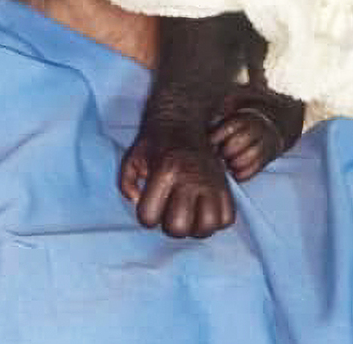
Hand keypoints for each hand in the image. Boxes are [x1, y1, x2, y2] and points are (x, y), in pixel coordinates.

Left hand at [118, 127, 234, 237]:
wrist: (183, 124)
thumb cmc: (155, 144)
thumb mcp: (132, 158)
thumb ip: (126, 183)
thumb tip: (137, 201)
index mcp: (165, 172)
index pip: (149, 217)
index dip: (146, 216)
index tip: (149, 204)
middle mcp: (190, 179)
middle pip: (178, 228)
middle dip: (169, 226)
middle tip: (169, 212)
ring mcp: (210, 183)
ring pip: (206, 227)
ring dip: (195, 228)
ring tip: (188, 216)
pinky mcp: (225, 186)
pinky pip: (226, 218)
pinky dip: (215, 221)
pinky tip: (203, 212)